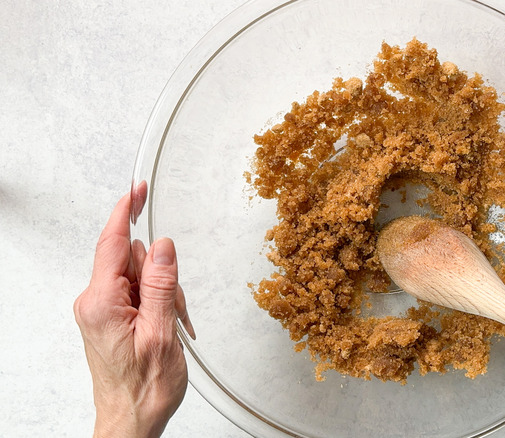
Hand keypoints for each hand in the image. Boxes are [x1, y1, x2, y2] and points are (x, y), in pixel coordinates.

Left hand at [74, 188, 194, 437]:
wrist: (132, 419)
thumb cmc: (143, 388)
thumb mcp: (162, 332)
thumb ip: (162, 284)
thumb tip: (163, 246)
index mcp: (101, 302)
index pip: (111, 243)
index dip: (125, 212)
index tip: (136, 190)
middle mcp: (95, 302)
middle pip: (133, 259)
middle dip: (162, 276)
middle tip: (176, 308)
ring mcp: (102, 310)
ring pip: (141, 276)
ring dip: (165, 295)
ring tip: (172, 326)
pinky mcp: (111, 317)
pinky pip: (138, 293)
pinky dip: (158, 303)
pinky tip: (166, 326)